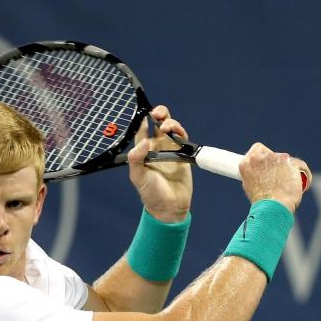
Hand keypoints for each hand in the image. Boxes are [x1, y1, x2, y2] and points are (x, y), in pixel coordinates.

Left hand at [126, 105, 192, 221]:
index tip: (144, 113)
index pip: (141, 129)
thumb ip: (136, 159)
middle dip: (159, 113)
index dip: (142, 118)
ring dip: (170, 122)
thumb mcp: (138, 177)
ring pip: (172, 127)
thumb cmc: (151, 193)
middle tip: (157, 114)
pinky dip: (181, 132)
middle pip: (158, 122)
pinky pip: (183, 138)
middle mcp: (157, 147)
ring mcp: (171, 149)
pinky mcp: (183, 155)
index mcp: (143, 151)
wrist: (170, 208)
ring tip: (166, 127)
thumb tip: (144, 141)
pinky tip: (177, 134)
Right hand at [239, 143, 312, 212]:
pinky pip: (300, 165)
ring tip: (290, 185)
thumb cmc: (262, 203)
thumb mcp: (250, 187)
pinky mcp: (289, 161)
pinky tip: (303, 185)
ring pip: (287, 160)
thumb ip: (254, 175)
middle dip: (278, 164)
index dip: (264, 156)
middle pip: (273, 154)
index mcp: (247, 163)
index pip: (257, 149)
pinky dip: (303, 173)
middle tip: (279, 179)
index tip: (268, 164)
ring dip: (289, 169)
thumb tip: (261, 173)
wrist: (272, 208)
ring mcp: (275, 157)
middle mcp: (259, 157)